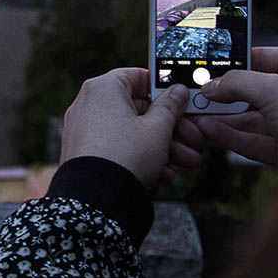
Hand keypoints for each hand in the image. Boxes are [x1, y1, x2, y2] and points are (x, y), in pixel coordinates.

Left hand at [60, 68, 192, 190]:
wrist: (95, 201)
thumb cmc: (126, 157)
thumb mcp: (158, 129)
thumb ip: (171, 106)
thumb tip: (177, 91)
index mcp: (104, 88)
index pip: (139, 77)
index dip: (164, 90)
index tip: (183, 103)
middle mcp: (89, 104)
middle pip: (139, 109)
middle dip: (171, 128)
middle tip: (193, 141)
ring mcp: (84, 129)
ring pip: (132, 132)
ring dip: (163, 147)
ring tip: (185, 163)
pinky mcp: (84, 153)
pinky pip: (117, 148)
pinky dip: (140, 157)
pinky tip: (163, 174)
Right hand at [189, 46, 277, 170]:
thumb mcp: (270, 90)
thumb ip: (236, 83)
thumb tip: (213, 84)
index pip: (265, 57)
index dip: (237, 61)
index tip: (211, 66)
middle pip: (255, 89)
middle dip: (225, 93)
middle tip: (199, 93)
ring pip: (252, 117)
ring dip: (224, 116)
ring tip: (196, 115)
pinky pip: (254, 138)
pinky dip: (231, 135)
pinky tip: (209, 130)